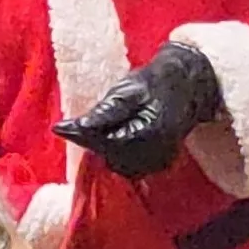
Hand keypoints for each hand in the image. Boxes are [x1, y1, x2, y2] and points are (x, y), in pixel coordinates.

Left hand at [52, 43, 222, 179]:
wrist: (187, 86)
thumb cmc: (156, 83)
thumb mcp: (128, 89)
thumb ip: (104, 112)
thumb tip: (75, 126)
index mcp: (148, 134)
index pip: (104, 143)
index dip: (81, 135)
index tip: (60, 126)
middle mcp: (156, 155)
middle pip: (109, 158)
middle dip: (93, 142)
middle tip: (82, 123)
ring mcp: (159, 162)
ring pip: (117, 164)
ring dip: (105, 148)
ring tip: (105, 126)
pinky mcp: (158, 164)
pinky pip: (129, 165)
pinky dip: (118, 152)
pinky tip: (118, 135)